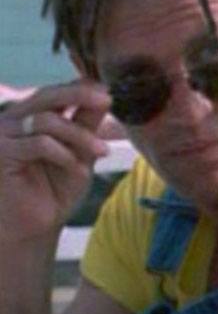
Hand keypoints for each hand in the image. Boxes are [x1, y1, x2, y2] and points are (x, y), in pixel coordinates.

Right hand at [0, 82, 111, 243]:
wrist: (34, 225)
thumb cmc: (55, 189)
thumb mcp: (79, 152)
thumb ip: (87, 125)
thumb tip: (105, 96)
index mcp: (30, 116)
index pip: (55, 92)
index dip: (81, 88)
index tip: (110, 92)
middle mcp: (12, 120)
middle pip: (46, 95)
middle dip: (80, 95)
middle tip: (107, 100)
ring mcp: (3, 135)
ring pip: (46, 121)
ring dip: (79, 136)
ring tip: (101, 152)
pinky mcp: (1, 154)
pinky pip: (38, 144)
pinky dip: (63, 153)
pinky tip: (76, 167)